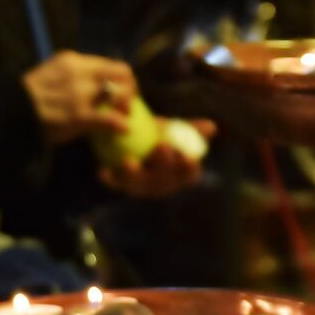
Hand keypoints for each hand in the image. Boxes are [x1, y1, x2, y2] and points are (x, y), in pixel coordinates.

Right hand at [22, 51, 136, 143]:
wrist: (10, 113)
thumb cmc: (29, 98)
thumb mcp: (52, 75)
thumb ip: (73, 76)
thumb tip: (94, 83)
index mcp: (72, 60)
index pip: (110, 63)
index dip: (121, 78)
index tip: (121, 90)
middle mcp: (79, 72)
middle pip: (122, 73)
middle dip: (131, 88)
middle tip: (127, 104)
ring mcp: (79, 93)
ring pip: (120, 93)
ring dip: (127, 105)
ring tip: (124, 116)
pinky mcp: (78, 115)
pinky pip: (110, 118)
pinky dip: (120, 124)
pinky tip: (123, 130)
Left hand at [98, 119, 213, 199]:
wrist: (131, 137)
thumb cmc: (158, 135)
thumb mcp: (174, 130)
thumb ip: (190, 129)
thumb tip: (211, 127)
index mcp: (180, 173)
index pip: (189, 175)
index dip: (189, 169)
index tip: (190, 157)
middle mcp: (162, 185)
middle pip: (164, 180)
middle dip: (164, 166)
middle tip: (162, 147)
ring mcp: (141, 187)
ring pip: (139, 185)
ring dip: (135, 175)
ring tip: (130, 162)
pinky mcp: (120, 184)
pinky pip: (115, 184)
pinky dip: (110, 179)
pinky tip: (103, 171)